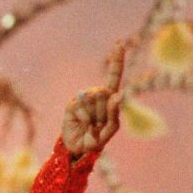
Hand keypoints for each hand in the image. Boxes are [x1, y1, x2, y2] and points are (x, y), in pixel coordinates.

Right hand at [61, 40, 126, 156]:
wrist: (77, 149)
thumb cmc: (97, 138)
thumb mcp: (111, 129)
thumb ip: (115, 113)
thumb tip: (117, 95)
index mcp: (109, 98)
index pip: (114, 75)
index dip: (117, 59)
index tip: (119, 42)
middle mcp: (96, 94)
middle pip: (104, 93)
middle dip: (104, 112)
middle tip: (98, 124)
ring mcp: (83, 98)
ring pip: (94, 99)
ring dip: (94, 117)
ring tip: (90, 125)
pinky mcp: (72, 104)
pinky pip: (82, 107)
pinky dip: (84, 119)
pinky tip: (82, 124)